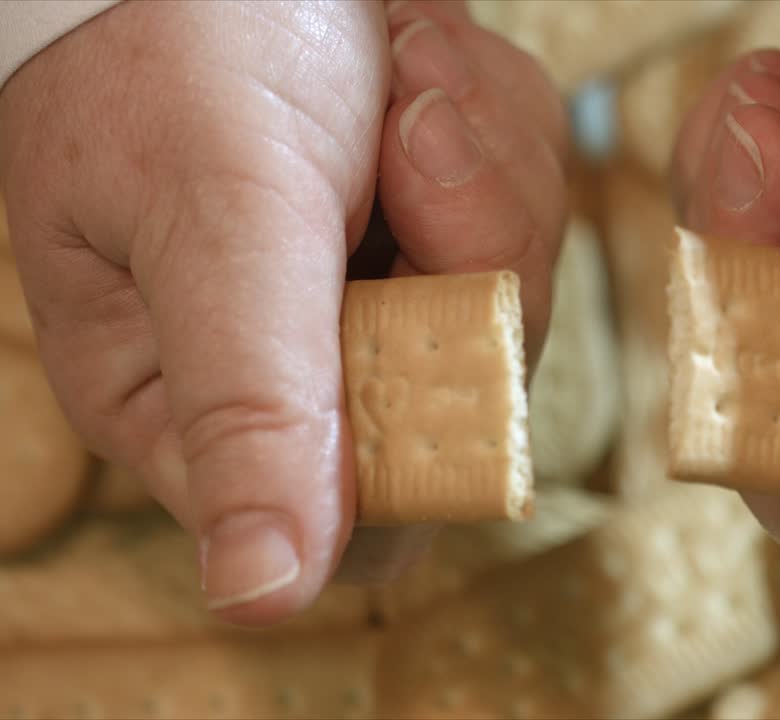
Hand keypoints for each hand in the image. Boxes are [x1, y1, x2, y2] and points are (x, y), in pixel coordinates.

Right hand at [0, 0, 566, 624]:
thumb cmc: (179, 49)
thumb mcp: (216, 221)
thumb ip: (250, 403)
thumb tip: (261, 594)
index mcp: (201, 400)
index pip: (361, 512)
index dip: (424, 421)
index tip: (409, 291)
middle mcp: (303, 361)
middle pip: (473, 392)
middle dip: (465, 248)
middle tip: (401, 138)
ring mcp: (384, 284)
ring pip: (518, 289)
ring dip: (482, 166)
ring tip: (400, 73)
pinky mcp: (441, 217)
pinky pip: (532, 201)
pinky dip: (495, 122)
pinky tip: (418, 60)